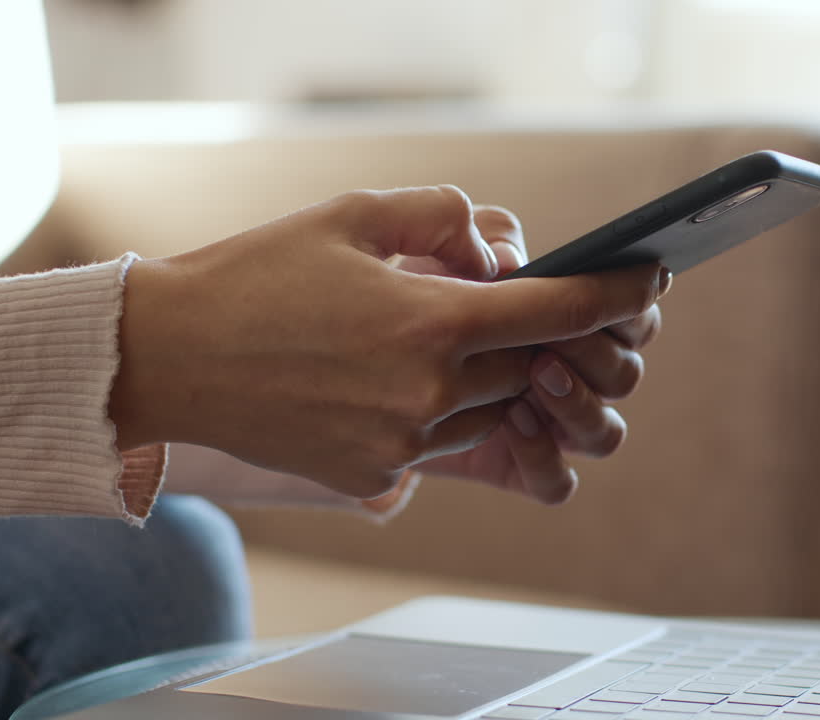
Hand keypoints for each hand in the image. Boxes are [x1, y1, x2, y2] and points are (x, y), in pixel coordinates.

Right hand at [109, 186, 666, 501]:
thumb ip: (445, 217)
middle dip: (539, 335)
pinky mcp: (376, 475)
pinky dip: (443, 409)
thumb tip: (502, 251)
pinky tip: (396, 378)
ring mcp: (403, 445)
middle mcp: (428, 394)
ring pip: (492, 407)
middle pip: (532, 366)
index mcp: (430, 323)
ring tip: (441, 339)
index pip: (557, 312)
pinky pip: (444, 441)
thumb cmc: (258, 275)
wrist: (171, 357)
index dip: (613, 295)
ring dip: (489, 374)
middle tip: (526, 305)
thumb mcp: (353, 214)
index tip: (648, 283)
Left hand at [398, 207, 664, 502]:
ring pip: (604, 432)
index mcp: (561, 315)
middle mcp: (564, 373)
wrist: (325, 358)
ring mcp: (542, 424)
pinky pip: (555, 482)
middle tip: (558, 334)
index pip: (630, 313)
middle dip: (601, 351)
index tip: (623, 284)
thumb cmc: (381, 286)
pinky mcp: (508, 466)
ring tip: (538, 373)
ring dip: (582, 402)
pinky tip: (512, 420)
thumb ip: (473, 228)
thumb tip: (509, 263)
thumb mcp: (419, 238)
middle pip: (626, 374)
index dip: (633, 302)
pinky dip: (545, 455)